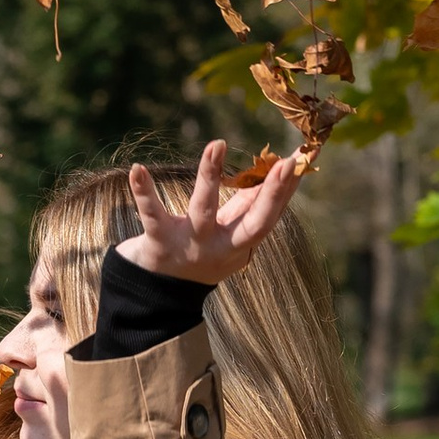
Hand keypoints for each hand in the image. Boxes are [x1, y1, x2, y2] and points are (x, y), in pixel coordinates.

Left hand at [122, 138, 299, 281]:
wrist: (161, 294)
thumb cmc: (204, 249)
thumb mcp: (234, 231)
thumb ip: (257, 201)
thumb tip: (289, 165)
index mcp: (242, 242)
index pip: (273, 214)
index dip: (289, 190)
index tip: (301, 159)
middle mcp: (221, 247)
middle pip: (254, 223)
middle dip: (272, 194)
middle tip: (286, 163)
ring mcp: (191, 245)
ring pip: (204, 210)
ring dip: (211, 177)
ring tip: (217, 145)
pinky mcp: (160, 242)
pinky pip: (152, 215)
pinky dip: (144, 191)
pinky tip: (137, 169)